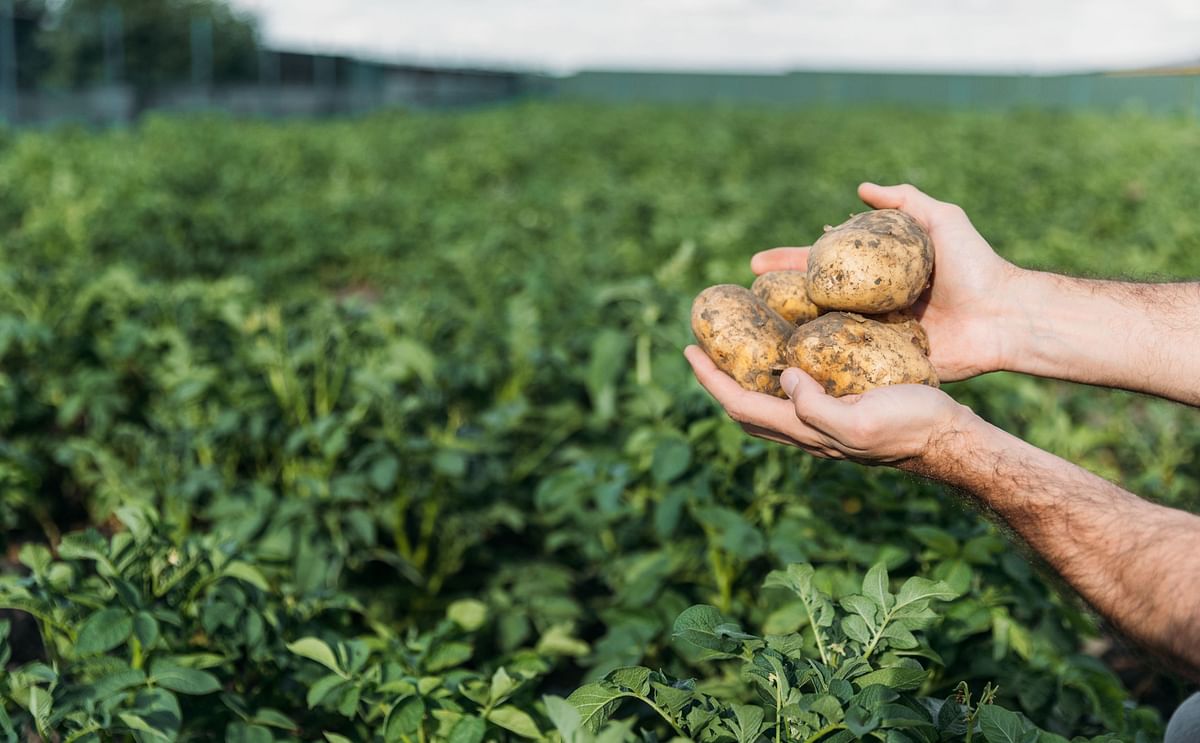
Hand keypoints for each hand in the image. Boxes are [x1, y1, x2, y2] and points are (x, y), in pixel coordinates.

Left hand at [684, 345, 974, 467]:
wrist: (950, 438)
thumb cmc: (912, 425)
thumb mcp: (860, 420)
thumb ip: (816, 407)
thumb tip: (783, 379)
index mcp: (805, 431)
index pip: (740, 405)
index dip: (710, 379)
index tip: (689, 349)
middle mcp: (807, 431)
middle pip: (744, 409)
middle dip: (717, 380)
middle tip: (701, 348)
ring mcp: (823, 425)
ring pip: (766, 406)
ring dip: (742, 379)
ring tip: (732, 351)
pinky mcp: (842, 412)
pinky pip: (793, 396)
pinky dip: (774, 376)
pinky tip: (786, 355)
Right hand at [752, 183, 1018, 381]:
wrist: (1003, 315)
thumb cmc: (975, 266)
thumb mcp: (941, 221)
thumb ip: (905, 202)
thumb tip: (860, 188)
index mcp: (876, 276)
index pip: (822, 266)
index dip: (789, 263)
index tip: (756, 264)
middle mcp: (869, 307)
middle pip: (811, 302)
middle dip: (775, 300)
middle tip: (742, 301)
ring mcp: (875, 338)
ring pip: (822, 335)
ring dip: (787, 335)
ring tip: (750, 337)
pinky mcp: (886, 366)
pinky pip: (847, 366)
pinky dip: (818, 367)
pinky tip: (784, 369)